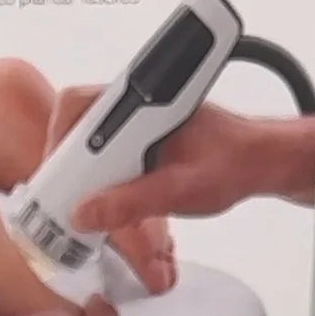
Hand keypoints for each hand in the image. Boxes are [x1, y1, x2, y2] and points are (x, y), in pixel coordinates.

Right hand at [42, 85, 314, 237]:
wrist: (258, 162)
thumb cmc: (231, 162)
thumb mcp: (179, 190)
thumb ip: (132, 201)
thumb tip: (86, 212)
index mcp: (143, 103)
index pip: (77, 105)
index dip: (58, 141)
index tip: (56, 178)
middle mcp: (137, 104)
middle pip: (75, 122)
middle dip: (65, 162)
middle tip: (68, 197)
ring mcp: (137, 120)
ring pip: (88, 140)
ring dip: (83, 173)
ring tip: (86, 205)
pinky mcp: (141, 138)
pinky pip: (106, 153)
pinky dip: (101, 178)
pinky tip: (109, 201)